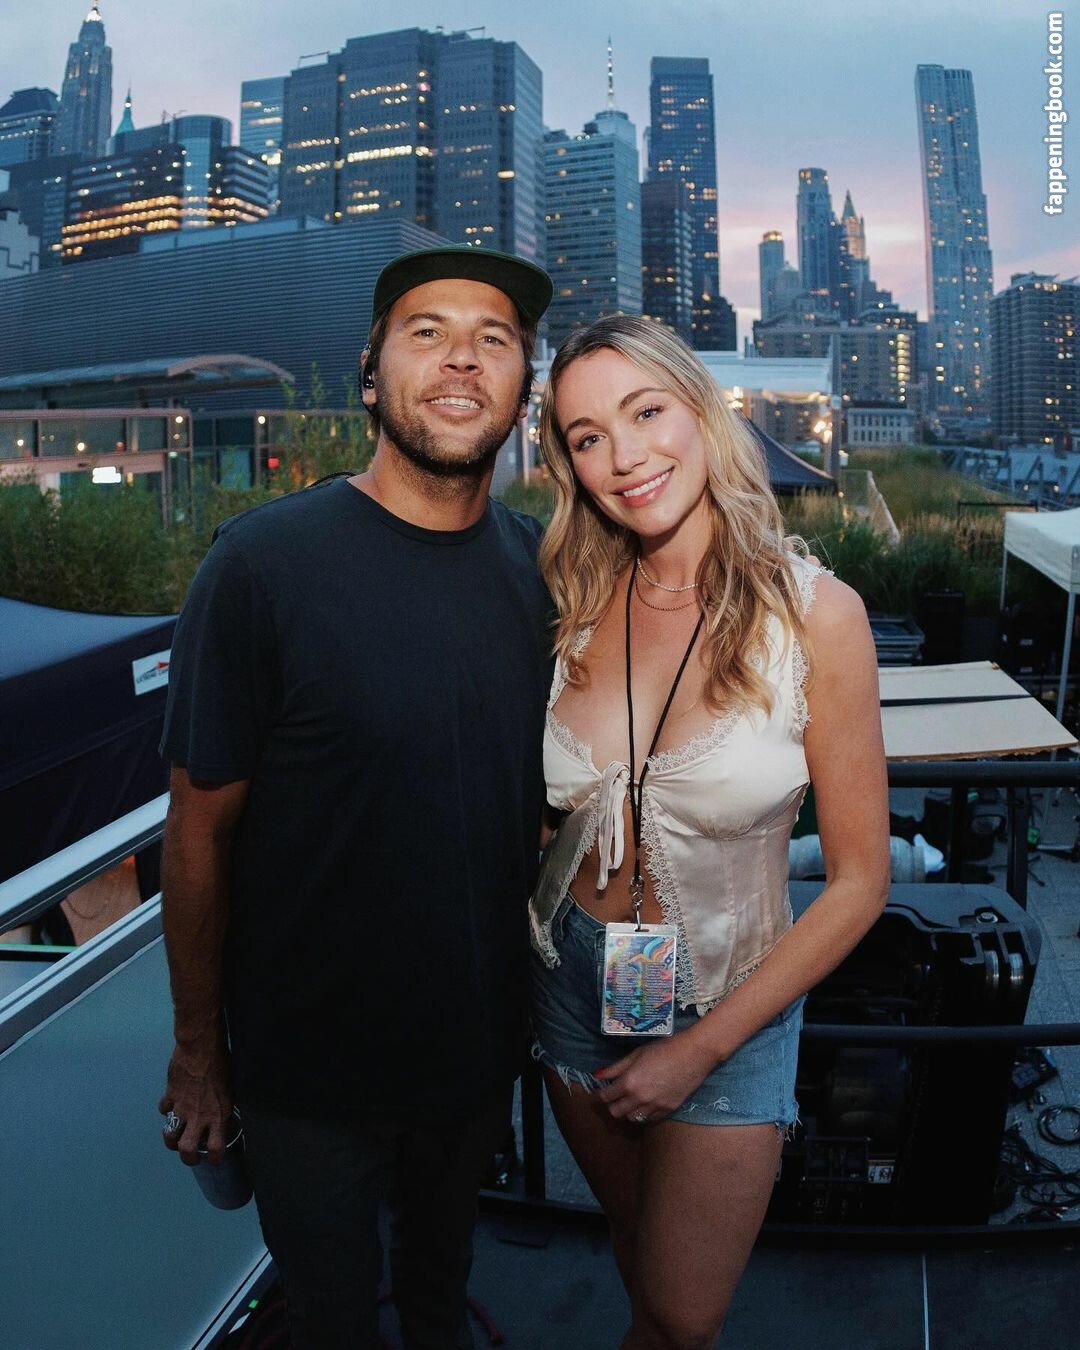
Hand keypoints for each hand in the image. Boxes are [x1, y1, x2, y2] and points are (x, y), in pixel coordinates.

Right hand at [159, 1039, 232, 1165]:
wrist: (201, 1047)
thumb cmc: (222, 1063)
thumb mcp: (230, 1088)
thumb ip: (224, 1106)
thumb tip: (223, 1116)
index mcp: (217, 1115)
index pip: (215, 1149)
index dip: (214, 1158)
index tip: (214, 1158)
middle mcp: (198, 1116)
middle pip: (186, 1150)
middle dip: (187, 1158)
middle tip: (190, 1155)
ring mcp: (181, 1108)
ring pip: (170, 1136)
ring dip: (172, 1139)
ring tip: (177, 1136)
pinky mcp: (169, 1096)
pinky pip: (164, 1109)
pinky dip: (167, 1108)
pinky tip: (172, 1103)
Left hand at [595, 1031, 713, 1123]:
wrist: (693, 1054)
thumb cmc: (663, 1048)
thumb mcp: (636, 1054)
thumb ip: (616, 1068)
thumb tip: (597, 1075)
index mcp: (629, 1082)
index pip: (606, 1096)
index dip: (603, 1092)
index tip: (605, 1088)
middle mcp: (639, 1098)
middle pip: (616, 1112)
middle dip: (613, 1104)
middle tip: (618, 1095)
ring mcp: (654, 1106)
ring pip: (632, 1119)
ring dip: (629, 1110)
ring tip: (633, 1099)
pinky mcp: (668, 1110)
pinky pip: (650, 1119)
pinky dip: (645, 1113)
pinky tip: (648, 1102)